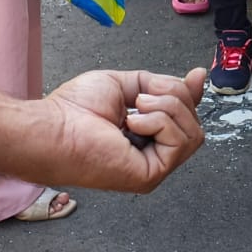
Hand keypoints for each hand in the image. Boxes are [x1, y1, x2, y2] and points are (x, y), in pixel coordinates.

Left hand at [45, 68, 206, 191]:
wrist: (53, 128)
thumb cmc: (73, 111)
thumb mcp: (125, 84)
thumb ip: (161, 84)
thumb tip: (198, 77)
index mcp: (146, 135)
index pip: (186, 118)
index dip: (192, 96)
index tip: (196, 76)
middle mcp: (153, 153)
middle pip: (193, 122)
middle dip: (174, 96)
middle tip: (141, 96)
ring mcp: (154, 167)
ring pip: (192, 132)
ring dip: (166, 108)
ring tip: (134, 110)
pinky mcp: (151, 175)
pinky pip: (179, 142)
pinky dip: (157, 122)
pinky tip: (131, 124)